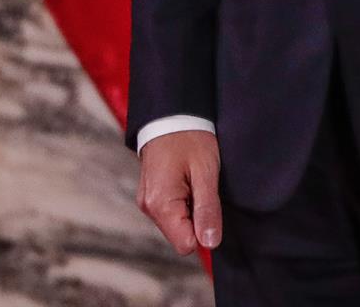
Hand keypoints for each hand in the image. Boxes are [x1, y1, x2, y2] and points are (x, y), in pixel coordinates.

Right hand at [137, 129, 221, 254]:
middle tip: (205, 188)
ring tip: (197, 181)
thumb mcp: (206, 172)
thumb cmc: (190, 139)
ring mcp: (147, 202)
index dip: (204, 231)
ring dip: (191, 209)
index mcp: (160, 204)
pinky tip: (189, 181)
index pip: (185, 244)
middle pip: (180, 235)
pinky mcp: (150, 196)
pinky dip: (184, 202)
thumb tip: (210, 243)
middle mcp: (149, 208)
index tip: (211, 207)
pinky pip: (171, 212)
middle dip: (198, 219)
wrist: (171, 115)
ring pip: (176, 224)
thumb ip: (207, 209)